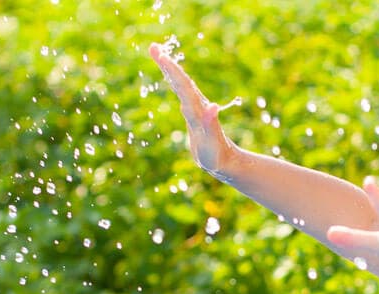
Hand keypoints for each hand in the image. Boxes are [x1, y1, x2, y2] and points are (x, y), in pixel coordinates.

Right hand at [148, 43, 235, 176]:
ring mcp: (195, 109)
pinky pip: (182, 94)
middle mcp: (196, 106)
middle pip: (181, 81)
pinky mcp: (193, 115)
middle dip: (167, 65)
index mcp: (198, 109)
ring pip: (181, 85)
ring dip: (170, 70)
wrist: (225, 161)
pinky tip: (171, 78)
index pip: (183, 85)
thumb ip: (211, 124)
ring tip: (159, 55)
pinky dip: (175, 83)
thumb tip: (213, 106)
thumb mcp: (213, 142)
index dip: (172, 70)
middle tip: (153, 47)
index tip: (160, 54)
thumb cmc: (218, 155)